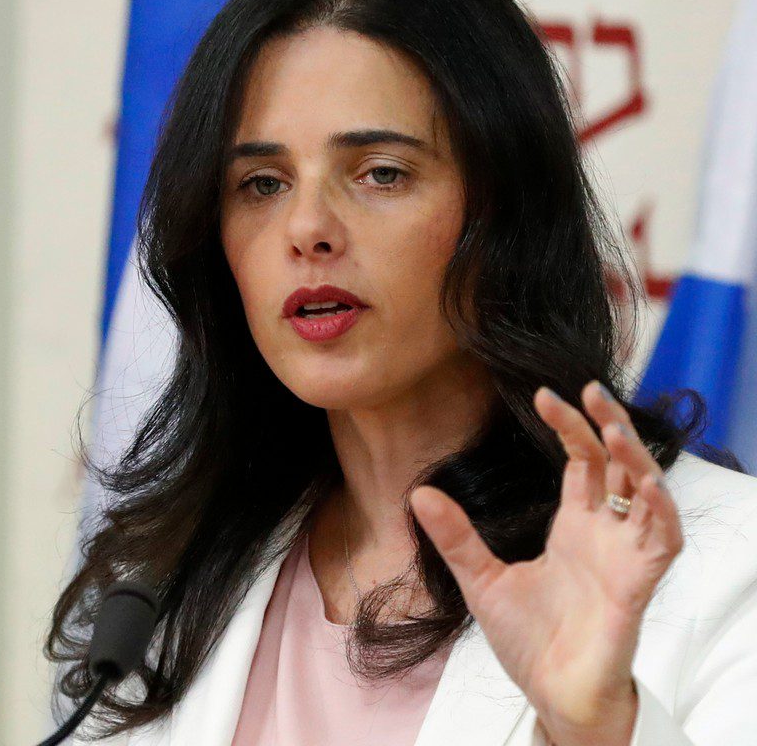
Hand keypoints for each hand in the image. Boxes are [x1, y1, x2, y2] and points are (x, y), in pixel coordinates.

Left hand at [408, 381, 683, 745]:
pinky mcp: (639, 584)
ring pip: (647, 493)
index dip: (570, 426)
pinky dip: (660, 512)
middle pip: (618, 464)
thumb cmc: (528, 639)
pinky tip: (647, 486)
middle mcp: (605, 532)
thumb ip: (457, 537)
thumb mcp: (481, 579)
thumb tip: (419, 492)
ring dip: (637, 459)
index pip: (582, 460)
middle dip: (609, 424)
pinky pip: (663, 540)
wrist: (550, 692)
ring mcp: (625, 556)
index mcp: (574, 525)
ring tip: (615, 429)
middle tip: (589, 389)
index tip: (545, 395)